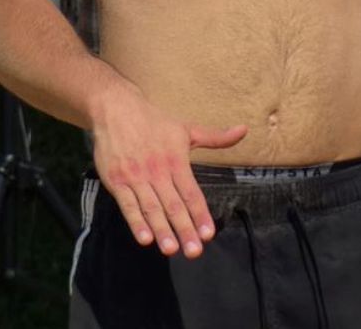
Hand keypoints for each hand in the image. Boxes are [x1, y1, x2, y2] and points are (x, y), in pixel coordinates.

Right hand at [90, 85, 247, 259]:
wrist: (116, 109)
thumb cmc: (154, 122)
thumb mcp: (187, 128)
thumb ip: (215, 137)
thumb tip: (244, 130)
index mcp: (176, 160)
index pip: (191, 192)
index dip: (200, 214)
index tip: (208, 234)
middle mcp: (157, 170)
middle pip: (173, 205)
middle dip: (184, 229)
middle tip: (194, 251)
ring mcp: (136, 176)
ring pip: (151, 208)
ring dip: (161, 230)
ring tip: (171, 249)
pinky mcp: (117, 180)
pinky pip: (128, 205)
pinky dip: (136, 222)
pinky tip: (144, 238)